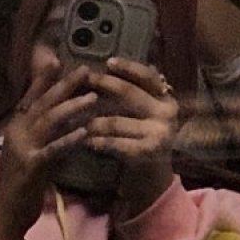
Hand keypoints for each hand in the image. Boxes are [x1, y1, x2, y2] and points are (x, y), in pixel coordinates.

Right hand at [0, 59, 100, 239]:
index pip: (32, 96)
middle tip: (86, 70)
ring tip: (93, 97)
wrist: (7, 213)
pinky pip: (52, 149)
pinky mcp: (30, 166)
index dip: (45, 78)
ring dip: (71, 107)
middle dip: (64, 85)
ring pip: (48, 121)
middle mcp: (17, 133)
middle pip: (42, 103)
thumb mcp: (33, 149)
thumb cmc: (24, 181)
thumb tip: (62, 111)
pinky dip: (69, 139)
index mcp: (16, 127)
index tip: (59, 58)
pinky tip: (84, 132)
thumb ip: (45, 131)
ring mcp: (22, 149)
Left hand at [78, 58, 179, 216]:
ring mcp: (158, 133)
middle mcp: (166, 113)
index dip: (129, 68)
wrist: (152, 177)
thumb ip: (137, 91)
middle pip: (130, 94)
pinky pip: (114, 143)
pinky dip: (96, 141)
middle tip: (83, 81)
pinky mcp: (146, 152)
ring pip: (116, 121)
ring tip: (73, 116)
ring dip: (91, 119)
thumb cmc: (142, 138)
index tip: (108, 62)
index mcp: (166, 99)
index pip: (148, 77)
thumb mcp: (146, 113)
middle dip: (104, 85)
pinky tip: (83, 140)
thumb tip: (112, 66)